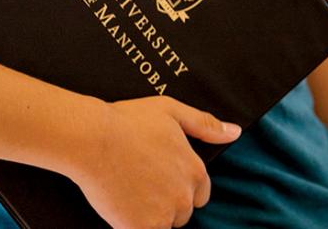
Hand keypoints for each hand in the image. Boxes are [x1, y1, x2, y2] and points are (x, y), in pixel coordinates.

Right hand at [70, 95, 240, 228]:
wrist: (93, 138)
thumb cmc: (128, 120)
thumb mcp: (170, 110)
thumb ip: (205, 124)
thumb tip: (235, 132)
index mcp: (194, 170)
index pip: (200, 192)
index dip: (179, 183)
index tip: (159, 172)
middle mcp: (184, 196)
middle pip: (182, 211)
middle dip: (166, 200)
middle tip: (141, 179)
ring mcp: (163, 215)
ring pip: (164, 224)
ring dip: (150, 214)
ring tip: (130, 188)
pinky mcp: (141, 228)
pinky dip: (134, 224)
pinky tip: (122, 203)